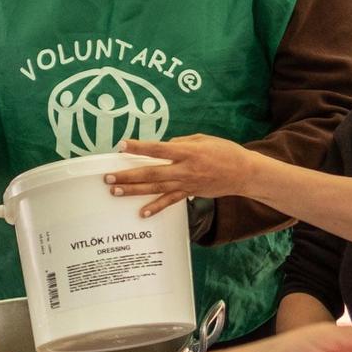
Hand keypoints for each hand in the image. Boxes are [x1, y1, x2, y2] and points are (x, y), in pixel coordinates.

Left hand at [108, 135, 264, 219]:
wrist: (243, 173)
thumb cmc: (224, 151)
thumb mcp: (202, 138)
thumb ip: (180, 141)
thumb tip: (162, 146)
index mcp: (187, 151)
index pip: (158, 148)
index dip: (139, 147)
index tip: (122, 145)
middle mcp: (184, 169)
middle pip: (151, 172)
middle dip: (128, 175)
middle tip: (108, 177)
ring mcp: (186, 183)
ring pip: (155, 188)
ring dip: (134, 191)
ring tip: (115, 192)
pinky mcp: (190, 193)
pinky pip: (169, 201)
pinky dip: (155, 207)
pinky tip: (141, 213)